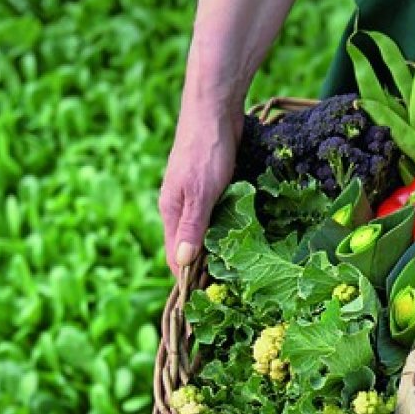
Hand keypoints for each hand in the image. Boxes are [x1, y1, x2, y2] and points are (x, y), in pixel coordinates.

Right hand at [159, 104, 242, 276]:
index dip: (188, 281)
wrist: (214, 108)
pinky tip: (244, 239)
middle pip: (189, 247)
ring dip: (218, 251)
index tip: (207, 304)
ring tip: (240, 274)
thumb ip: (192, 226)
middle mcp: (179, 207)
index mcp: (171, 211)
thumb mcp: (201, 192)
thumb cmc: (206, 149)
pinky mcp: (212, 186)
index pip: (174, 257)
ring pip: (205, 232)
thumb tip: (182, 263)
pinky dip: (228, 229)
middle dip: (205, 270)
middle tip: (231, 293)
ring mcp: (196, 197)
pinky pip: (218, 216)